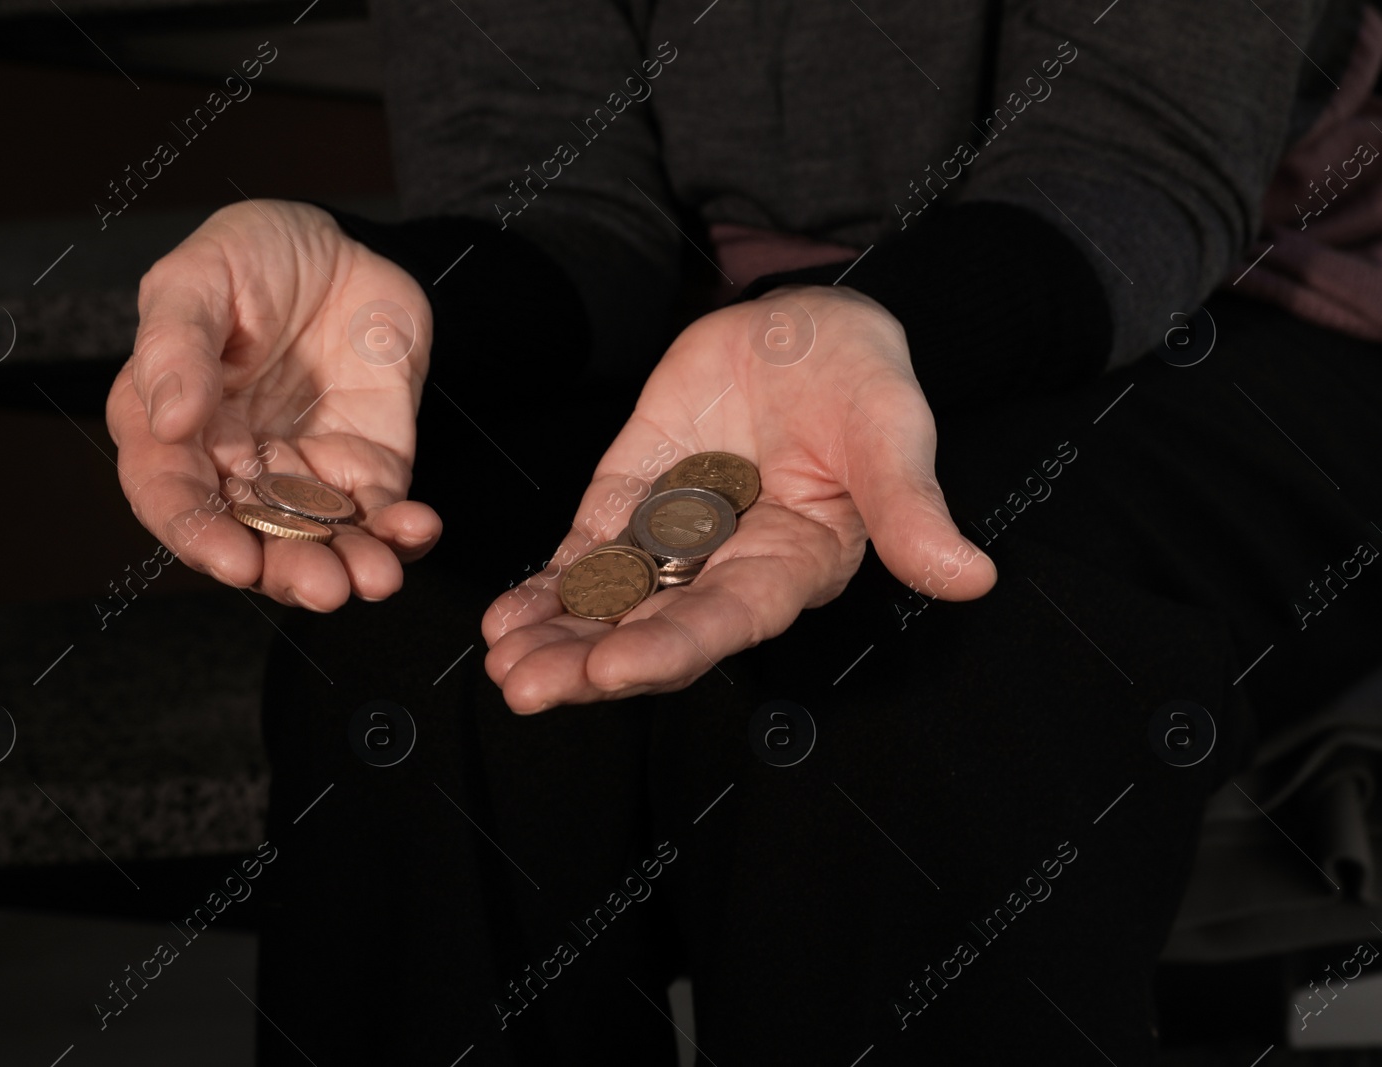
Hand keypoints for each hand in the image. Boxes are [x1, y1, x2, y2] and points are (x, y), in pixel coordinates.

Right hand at [106, 199, 439, 609]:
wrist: (343, 245)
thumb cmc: (251, 255)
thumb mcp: (198, 277)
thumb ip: (175, 345)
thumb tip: (170, 421)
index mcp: (169, 428)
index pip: (169, 497)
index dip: (197, 536)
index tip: (234, 560)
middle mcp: (230, 467)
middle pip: (249, 538)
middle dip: (287, 571)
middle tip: (325, 588)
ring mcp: (300, 474)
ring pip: (316, 542)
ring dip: (345, 568)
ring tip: (375, 578)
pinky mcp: (363, 469)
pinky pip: (378, 516)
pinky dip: (399, 534)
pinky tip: (418, 529)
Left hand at [480, 285, 996, 712]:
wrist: (802, 327)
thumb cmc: (861, 376)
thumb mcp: (890, 428)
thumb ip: (910, 506)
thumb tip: (968, 577)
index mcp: (793, 563)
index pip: (728, 619)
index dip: (672, 648)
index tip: (614, 670)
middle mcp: (727, 568)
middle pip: (654, 630)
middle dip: (590, 664)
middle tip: (526, 688)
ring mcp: (673, 540)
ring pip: (609, 605)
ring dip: (556, 639)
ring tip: (503, 663)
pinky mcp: (630, 504)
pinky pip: (583, 559)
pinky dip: (545, 589)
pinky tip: (502, 621)